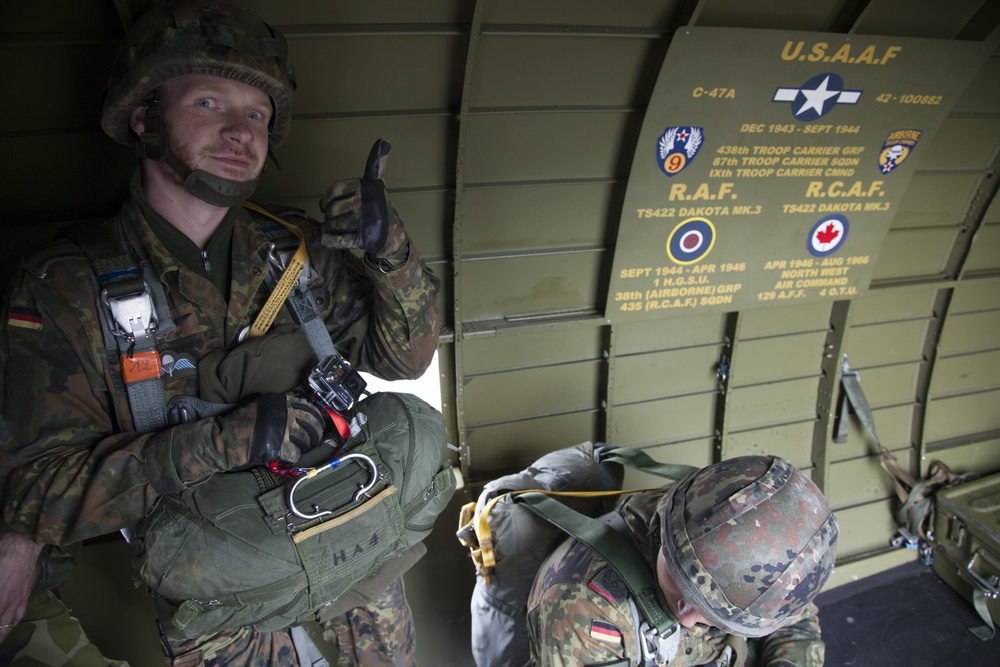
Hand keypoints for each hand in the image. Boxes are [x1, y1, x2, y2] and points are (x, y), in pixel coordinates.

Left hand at [0, 532, 41, 642]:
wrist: (23, 545)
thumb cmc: (1, 554)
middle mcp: (5, 603)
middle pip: (0, 626)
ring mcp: (17, 600)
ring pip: (7, 624)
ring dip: (1, 634)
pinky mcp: (25, 594)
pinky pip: (19, 615)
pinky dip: (11, 624)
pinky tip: (9, 626)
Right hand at [243, 392, 325, 467]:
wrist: (226, 439)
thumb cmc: (241, 422)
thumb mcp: (261, 404)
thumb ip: (280, 406)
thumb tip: (301, 409)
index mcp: (281, 402)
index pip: (309, 408)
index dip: (316, 417)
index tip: (318, 423)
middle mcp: (286, 414)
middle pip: (312, 424)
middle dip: (316, 433)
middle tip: (315, 439)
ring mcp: (284, 431)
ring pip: (306, 440)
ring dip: (304, 446)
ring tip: (299, 448)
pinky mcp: (280, 448)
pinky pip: (295, 454)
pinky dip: (293, 457)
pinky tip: (287, 456)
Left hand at [319, 139, 408, 261]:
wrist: (392, 234)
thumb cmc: (378, 206)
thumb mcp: (377, 182)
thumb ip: (376, 163)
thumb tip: (384, 139)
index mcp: (366, 186)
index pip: (335, 189)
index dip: (326, 199)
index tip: (325, 205)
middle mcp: (365, 202)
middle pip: (331, 209)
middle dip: (329, 216)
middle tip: (335, 219)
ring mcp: (364, 221)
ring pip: (332, 225)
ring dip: (328, 229)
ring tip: (334, 229)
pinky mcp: (362, 239)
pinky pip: (336, 240)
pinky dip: (325, 241)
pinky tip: (320, 240)